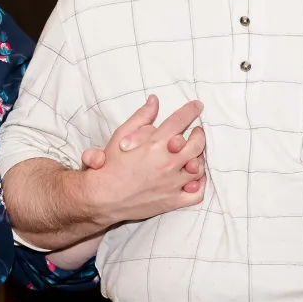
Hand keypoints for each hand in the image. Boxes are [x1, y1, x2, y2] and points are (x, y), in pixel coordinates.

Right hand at [81, 111, 205, 192]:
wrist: (102, 197)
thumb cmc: (110, 167)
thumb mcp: (121, 135)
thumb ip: (141, 117)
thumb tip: (154, 100)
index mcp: (155, 144)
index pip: (180, 121)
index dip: (191, 110)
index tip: (197, 106)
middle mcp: (168, 163)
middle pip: (196, 144)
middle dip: (199, 134)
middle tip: (196, 132)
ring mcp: (172, 184)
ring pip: (199, 168)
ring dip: (199, 157)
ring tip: (194, 154)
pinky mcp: (173, 201)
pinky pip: (197, 193)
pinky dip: (200, 184)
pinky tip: (194, 178)